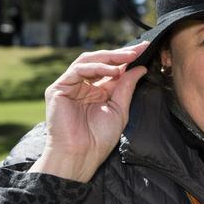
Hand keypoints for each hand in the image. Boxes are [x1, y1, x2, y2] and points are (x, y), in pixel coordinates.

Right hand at [29, 42, 149, 181]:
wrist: (81, 155)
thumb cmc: (99, 138)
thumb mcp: (119, 109)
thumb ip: (127, 87)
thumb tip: (140, 67)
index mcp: (97, 90)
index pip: (112, 68)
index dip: (127, 58)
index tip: (146, 49)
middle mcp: (83, 85)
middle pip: (100, 61)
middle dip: (120, 54)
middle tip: (138, 49)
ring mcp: (69, 86)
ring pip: (88, 61)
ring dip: (110, 57)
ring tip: (128, 57)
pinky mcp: (58, 89)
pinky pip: (78, 70)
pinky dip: (97, 68)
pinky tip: (113, 71)